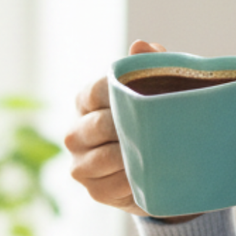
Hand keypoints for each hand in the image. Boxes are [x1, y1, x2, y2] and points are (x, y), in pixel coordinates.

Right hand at [64, 39, 200, 221]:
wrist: (156, 171)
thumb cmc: (152, 121)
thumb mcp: (154, 91)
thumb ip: (148, 66)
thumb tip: (140, 45)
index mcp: (85, 100)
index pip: (96, 91)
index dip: (121, 93)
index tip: (149, 98)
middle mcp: (75, 132)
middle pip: (99, 125)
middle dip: (129, 127)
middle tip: (160, 128)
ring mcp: (80, 163)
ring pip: (103, 157)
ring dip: (132, 155)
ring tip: (157, 151)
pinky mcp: (93, 190)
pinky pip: (111, 185)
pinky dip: (132, 180)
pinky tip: (148, 174)